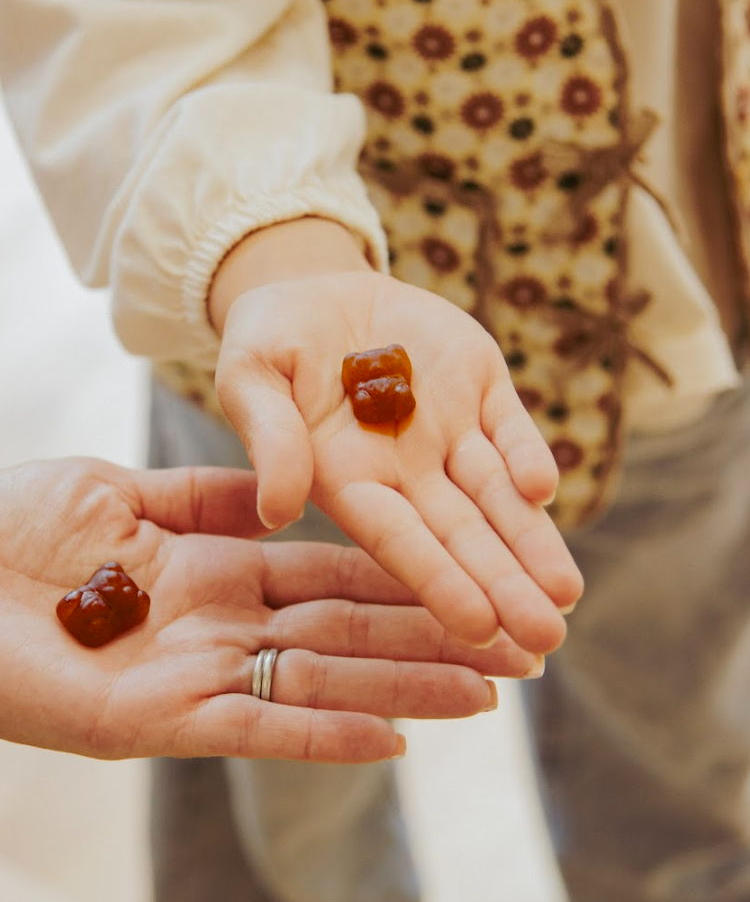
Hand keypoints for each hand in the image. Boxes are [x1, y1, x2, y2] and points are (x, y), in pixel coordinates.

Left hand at [0, 458, 537, 762]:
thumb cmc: (15, 523)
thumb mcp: (122, 493)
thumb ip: (203, 498)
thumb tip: (277, 494)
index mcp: (216, 568)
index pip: (332, 575)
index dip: (404, 579)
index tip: (472, 574)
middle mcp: (221, 626)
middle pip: (347, 635)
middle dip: (433, 640)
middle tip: (519, 647)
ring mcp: (196, 676)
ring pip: (321, 686)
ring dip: (406, 691)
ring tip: (488, 693)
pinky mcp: (158, 722)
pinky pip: (257, 731)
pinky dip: (326, 738)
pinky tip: (397, 739)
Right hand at [215, 263, 582, 653]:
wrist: (317, 290)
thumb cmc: (269, 341)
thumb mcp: (251, 374)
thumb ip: (268, 436)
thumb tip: (277, 511)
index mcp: (347, 480)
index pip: (396, 539)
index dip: (436, 579)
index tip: (478, 627)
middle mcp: (406, 470)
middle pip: (461, 534)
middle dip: (503, 583)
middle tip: (548, 639)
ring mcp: (448, 431)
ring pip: (498, 495)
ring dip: (532, 539)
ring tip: (566, 592)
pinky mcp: (480, 387)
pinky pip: (510, 426)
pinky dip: (528, 455)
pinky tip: (544, 489)